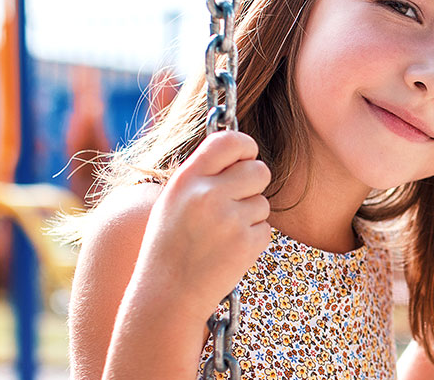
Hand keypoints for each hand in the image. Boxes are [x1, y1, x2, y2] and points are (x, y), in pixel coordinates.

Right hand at [135, 131, 272, 317]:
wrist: (168, 294)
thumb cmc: (170, 245)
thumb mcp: (174, 200)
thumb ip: (203, 175)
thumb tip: (239, 152)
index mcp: (187, 179)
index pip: (230, 140)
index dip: (245, 146)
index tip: (246, 156)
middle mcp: (209, 194)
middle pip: (259, 170)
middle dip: (254, 185)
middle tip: (236, 203)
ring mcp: (230, 219)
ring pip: (263, 203)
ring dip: (250, 217)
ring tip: (221, 235)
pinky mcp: (247, 243)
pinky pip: (265, 229)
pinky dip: (252, 239)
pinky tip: (228, 251)